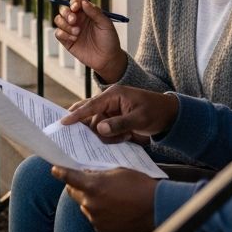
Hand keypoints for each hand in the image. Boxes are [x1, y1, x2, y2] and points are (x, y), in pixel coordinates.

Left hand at [52, 166, 156, 231]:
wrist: (156, 208)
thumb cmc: (139, 185)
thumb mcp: (118, 171)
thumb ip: (99, 173)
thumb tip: (88, 174)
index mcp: (94, 186)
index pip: (69, 178)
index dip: (60, 172)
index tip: (55, 169)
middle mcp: (91, 204)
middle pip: (74, 193)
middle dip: (77, 186)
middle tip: (85, 181)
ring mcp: (96, 219)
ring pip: (84, 207)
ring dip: (89, 200)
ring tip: (106, 196)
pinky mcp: (102, 230)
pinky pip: (94, 219)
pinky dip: (99, 213)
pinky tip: (112, 208)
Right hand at [54, 0, 126, 81]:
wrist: (107, 59)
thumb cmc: (109, 40)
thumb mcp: (106, 24)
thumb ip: (95, 12)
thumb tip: (83, 2)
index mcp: (88, 12)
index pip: (76, 1)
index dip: (74, 2)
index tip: (76, 7)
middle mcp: (78, 19)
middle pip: (64, 9)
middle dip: (66, 13)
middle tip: (74, 20)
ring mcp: (71, 30)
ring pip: (58, 20)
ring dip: (65, 25)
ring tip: (77, 33)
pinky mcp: (67, 41)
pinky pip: (58, 33)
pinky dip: (63, 34)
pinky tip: (74, 39)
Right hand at [61, 84, 178, 141]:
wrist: (169, 115)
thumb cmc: (156, 112)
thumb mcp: (139, 119)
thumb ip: (119, 124)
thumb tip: (99, 129)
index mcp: (114, 94)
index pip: (91, 105)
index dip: (77, 115)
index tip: (63, 122)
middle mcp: (109, 101)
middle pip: (89, 114)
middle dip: (87, 126)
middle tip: (79, 135)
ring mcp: (111, 111)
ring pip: (97, 126)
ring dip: (107, 135)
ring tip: (126, 136)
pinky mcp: (114, 120)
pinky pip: (105, 130)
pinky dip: (111, 137)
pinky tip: (125, 137)